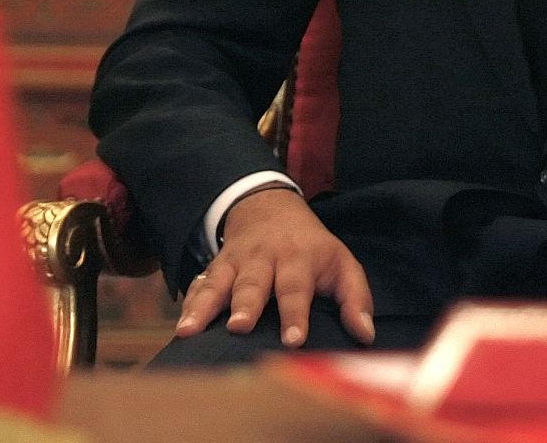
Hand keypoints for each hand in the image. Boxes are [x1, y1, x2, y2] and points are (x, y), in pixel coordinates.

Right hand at [174, 187, 374, 347]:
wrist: (269, 207)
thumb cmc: (312, 248)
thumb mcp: (342, 263)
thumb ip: (356, 298)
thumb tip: (364, 335)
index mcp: (298, 258)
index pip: (296, 288)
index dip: (295, 314)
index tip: (293, 340)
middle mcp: (264, 259)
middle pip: (253, 283)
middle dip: (245, 306)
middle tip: (239, 328)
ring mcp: (235, 262)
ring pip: (218, 283)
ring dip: (204, 306)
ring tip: (190, 330)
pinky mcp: (215, 266)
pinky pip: (199, 284)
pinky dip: (189, 303)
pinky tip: (182, 324)